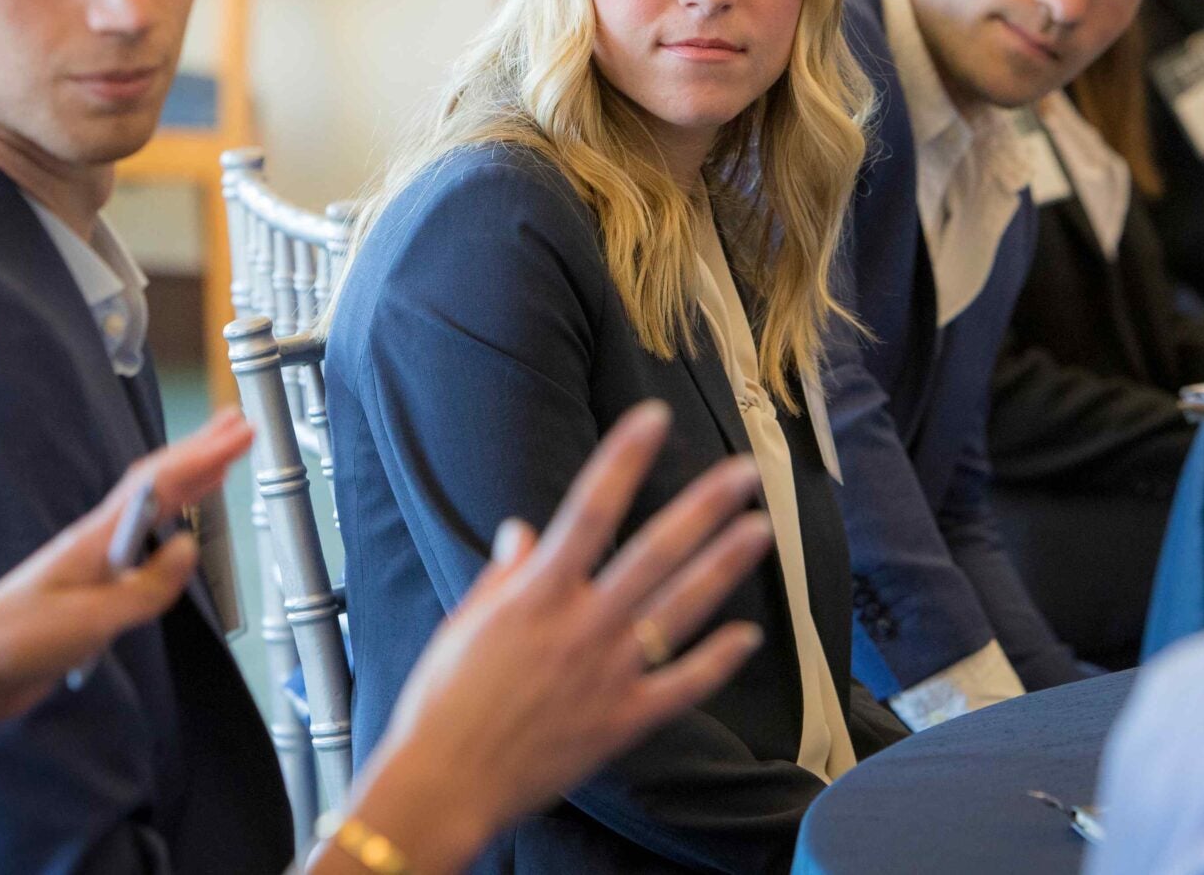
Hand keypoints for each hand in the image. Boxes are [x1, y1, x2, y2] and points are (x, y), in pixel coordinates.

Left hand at [0, 409, 253, 760]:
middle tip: (236, 425)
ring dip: (187, 484)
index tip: (239, 433)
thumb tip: (189, 549)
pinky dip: (171, 526)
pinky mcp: (92, 592)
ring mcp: (94, 564)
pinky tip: (182, 531)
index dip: (203, 456)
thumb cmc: (18, 642)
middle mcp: (98, 541)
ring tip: (219, 465)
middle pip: (155, 485)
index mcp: (97, 537)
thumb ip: (147, 587)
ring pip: (151, 511)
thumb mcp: (93, 618)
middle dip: (198, 453)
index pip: (159, 484)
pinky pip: (144, 546)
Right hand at [335, 401, 772, 873]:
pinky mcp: (623, 721)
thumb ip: (502, 575)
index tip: (654, 418)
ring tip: (760, 530)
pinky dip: (717, 661)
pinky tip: (748, 636)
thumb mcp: (464, 624)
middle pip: (654, 552)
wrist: (445, 785)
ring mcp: (608, 674)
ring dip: (724, 566)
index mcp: (537, 595)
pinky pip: (682, 686)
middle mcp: (580, 626)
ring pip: (680, 609)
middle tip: (744, 473)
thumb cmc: (443, 704)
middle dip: (703, 507)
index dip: (624, 458)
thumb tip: (521, 531)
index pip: (589, 507)